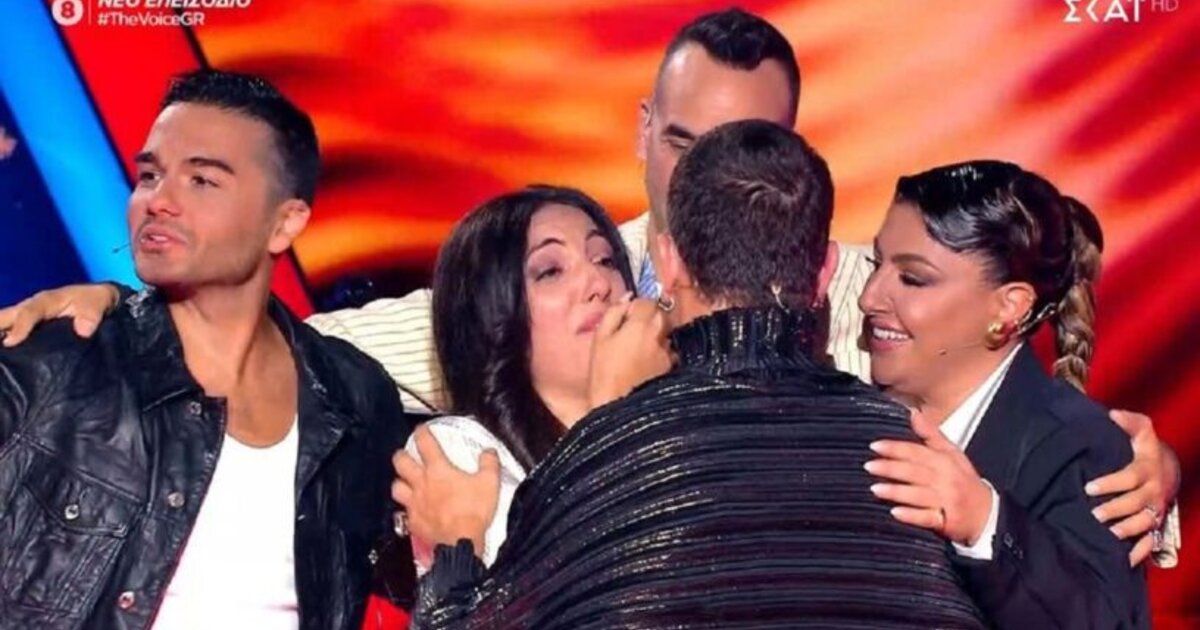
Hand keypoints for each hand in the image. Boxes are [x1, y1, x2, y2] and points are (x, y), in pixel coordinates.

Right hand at [0, 283, 119, 346]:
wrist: (94, 301)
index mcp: (46, 301)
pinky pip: (10, 332)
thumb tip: (83, 331)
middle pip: (5, 316)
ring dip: (0, 334)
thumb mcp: (96, 304)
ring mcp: (27, 318)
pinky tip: (4, 360)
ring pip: (4, 324)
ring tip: (0, 358)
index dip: (19, 327)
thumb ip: (90, 316)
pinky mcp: (29, 327)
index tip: (11, 342)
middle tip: (0, 346)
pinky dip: (5, 340)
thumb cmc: (92, 302)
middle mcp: (30, 308)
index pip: (29, 313)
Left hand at [391, 425, 499, 557]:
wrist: (461, 543)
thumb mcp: (490, 483)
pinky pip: (403, 511)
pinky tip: (413, 509)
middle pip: (401, 462)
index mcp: (438, 470)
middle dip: (402, 455)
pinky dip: (406, 507)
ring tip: (405, 481)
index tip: (422, 429)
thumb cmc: (473, 512)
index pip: (425, 444)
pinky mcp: (413, 522)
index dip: (422, 433)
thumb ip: (489, 464)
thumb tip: (489, 452)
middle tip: (406, 454)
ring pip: (396, 486)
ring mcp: (414, 503)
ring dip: (400, 481)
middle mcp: (421, 483)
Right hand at [587, 294, 671, 409]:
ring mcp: (669, 352)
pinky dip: (659, 353)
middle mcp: (660, 334)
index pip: (646, 301)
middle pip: (660, 315)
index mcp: (642, 324)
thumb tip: (626, 299)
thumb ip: (613, 313)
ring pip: (665, 333)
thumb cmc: (604, 374)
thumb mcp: (600, 339)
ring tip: (637, 352)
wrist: (620, 409)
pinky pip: (667, 351)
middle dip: (648, 319)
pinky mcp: (672, 368)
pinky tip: (645, 365)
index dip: (635, 307)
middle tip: (630, 333)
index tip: (625, 317)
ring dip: (654, 336)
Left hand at [868, 410, 993, 545]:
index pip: (917, 452)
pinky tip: (895, 512)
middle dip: (891, 468)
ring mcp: (946, 501)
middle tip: (869, 466)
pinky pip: (928, 518)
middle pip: (915, 472)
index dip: (896, 448)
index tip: (875, 446)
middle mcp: (945, 480)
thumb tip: (912, 413)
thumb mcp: (952, 453)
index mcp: (944, 461)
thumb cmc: (964, 480)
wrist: (987, 512)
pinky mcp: (947, 521)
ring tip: (875, 488)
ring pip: (919, 494)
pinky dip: (912, 516)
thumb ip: (930, 434)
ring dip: (897, 491)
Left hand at [1086, 409, 1178, 565]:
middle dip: (1116, 509)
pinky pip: (1151, 541)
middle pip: (1137, 504)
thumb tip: (1112, 414)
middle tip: (1095, 515)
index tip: (1089, 487)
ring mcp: (1155, 510)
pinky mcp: (1155, 523)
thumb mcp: (1141, 431)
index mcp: (1148, 469)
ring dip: (1127, 530)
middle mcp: (1154, 492)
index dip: (1110, 483)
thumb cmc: (1145, 449)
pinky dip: (1139, 552)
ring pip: (1145, 523)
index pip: (1130, 477)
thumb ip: (1129, 421)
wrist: (1166, 469)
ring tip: (1108, 534)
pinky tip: (1124, 561)